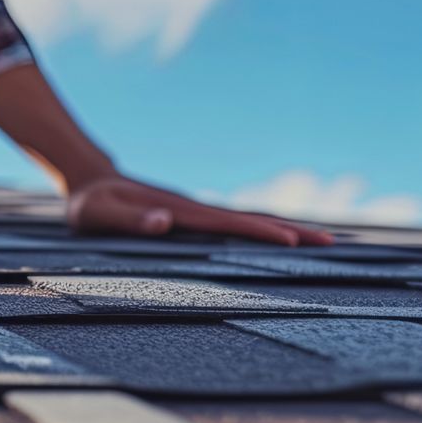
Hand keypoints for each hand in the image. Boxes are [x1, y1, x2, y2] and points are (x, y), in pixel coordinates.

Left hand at [69, 174, 331, 246]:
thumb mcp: (98, 214)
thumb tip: (165, 223)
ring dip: (283, 230)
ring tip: (322, 242)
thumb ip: (128, 219)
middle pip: (250, 220)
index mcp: (179, 211)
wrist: (90, 179)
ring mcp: (197, 213)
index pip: (228, 223)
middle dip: (290, 230)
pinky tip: (279, 240)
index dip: (260, 231)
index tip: (292, 240)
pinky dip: (262, 231)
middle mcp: (195, 210)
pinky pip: (234, 227)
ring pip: (246, 222)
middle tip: (331, 243)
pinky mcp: (193, 218)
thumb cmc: (90, 203)